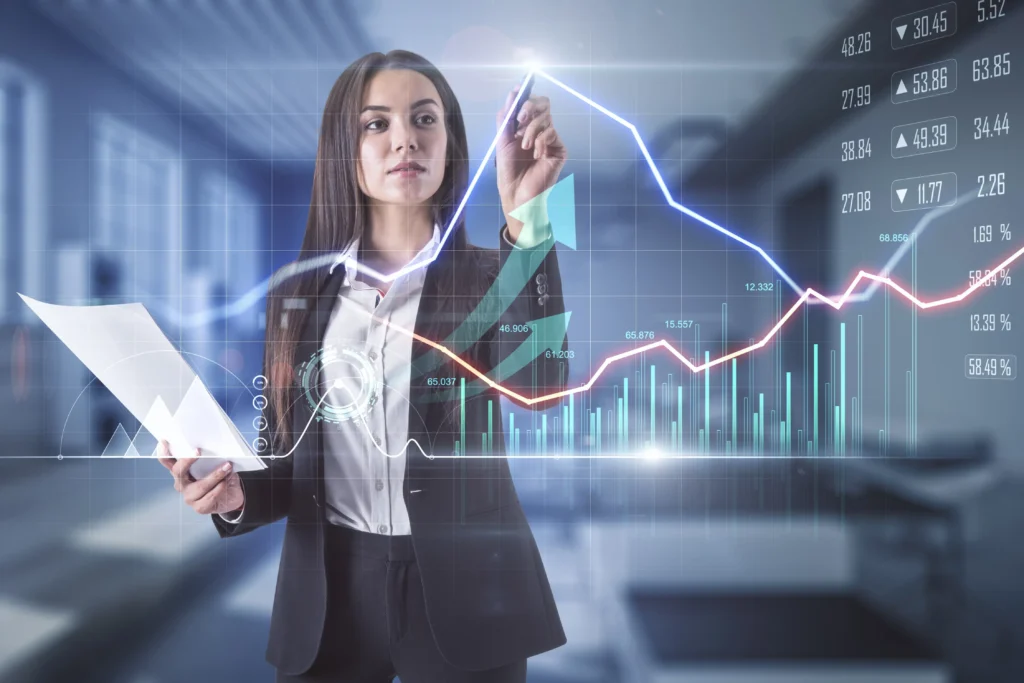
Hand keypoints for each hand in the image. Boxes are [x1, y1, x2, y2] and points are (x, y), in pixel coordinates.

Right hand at [158, 440, 243, 515]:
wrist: (233, 496)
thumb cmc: (223, 477)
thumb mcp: (219, 464)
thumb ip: (213, 458)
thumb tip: (217, 450)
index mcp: (182, 471)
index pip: (167, 462)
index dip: (164, 453)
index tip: (165, 442)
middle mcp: (182, 484)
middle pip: (178, 471)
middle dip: (187, 461)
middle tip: (198, 451)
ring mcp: (189, 497)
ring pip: (199, 486)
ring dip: (214, 476)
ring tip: (226, 467)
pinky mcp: (199, 507)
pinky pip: (209, 497)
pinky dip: (219, 488)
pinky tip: (225, 483)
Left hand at [495, 85, 567, 241]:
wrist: (516, 194)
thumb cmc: (508, 171)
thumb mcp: (502, 140)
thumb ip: (506, 117)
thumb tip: (512, 93)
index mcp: (525, 126)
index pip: (530, 102)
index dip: (526, 94)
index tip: (519, 90)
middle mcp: (539, 129)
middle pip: (543, 103)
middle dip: (530, 106)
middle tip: (520, 119)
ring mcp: (550, 138)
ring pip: (546, 117)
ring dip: (531, 130)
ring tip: (524, 146)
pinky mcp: (559, 149)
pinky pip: (552, 133)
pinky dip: (541, 141)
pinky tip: (536, 154)